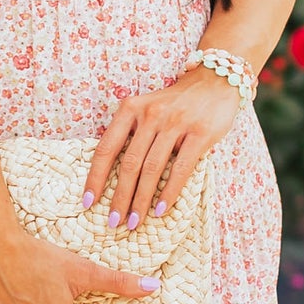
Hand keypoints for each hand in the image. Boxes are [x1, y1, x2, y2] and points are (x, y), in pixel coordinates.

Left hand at [84, 66, 240, 231]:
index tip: (88, 202)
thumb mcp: (146, 108)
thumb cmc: (176, 102)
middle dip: (120, 197)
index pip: (106, 148)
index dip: (95, 177)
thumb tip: (112, 174)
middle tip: (113, 222)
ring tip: (134, 222)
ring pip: (152, 169)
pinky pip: (181, 168)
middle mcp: (151, 115)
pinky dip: (169, 192)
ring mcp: (176, 123)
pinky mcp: (200, 133)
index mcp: (131, 109)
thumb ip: (130, 132)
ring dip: (141, 200)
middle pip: (129, 164)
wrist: (215, 80)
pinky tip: (160, 210)